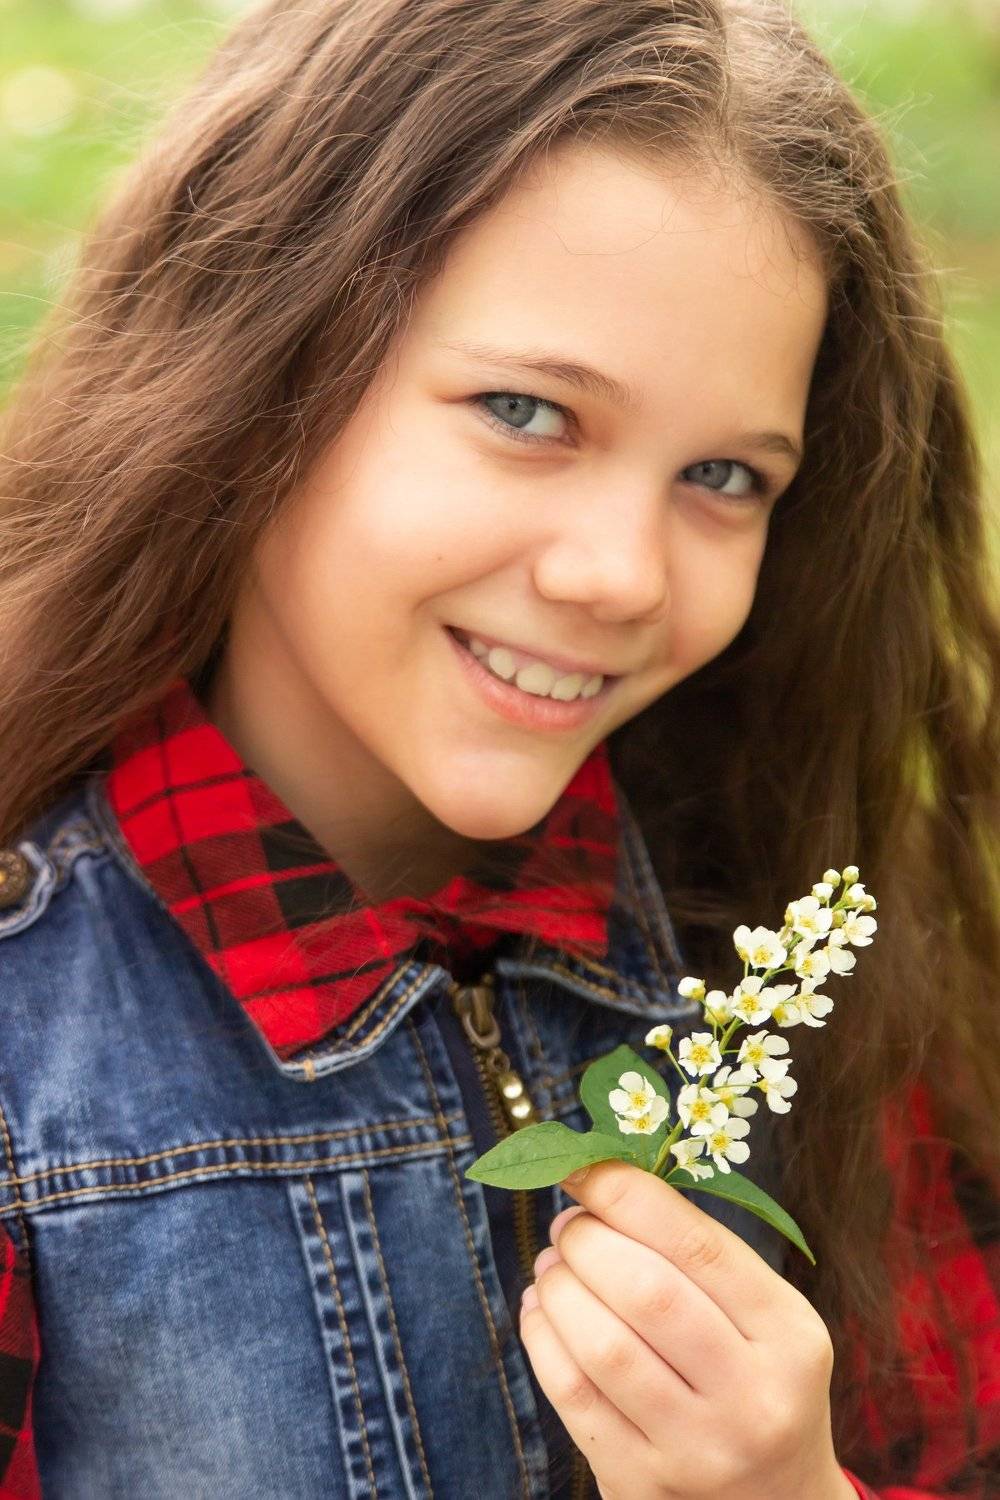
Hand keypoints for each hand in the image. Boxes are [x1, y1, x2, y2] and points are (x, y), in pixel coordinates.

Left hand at [518, 1159, 853, 1499]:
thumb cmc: (759, 1385)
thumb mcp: (767, 1320)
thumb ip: (701, 1256)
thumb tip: (603, 1182)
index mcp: (788, 1336)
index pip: (697, 1245)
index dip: (627, 1194)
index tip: (584, 1168)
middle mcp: (751, 1398)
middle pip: (645, 1292)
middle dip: (587, 1241)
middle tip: (568, 1225)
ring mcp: (695, 1451)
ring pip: (602, 1345)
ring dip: (558, 1288)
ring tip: (552, 1265)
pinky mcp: (641, 1485)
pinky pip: (572, 1397)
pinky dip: (541, 1337)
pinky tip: (541, 1310)